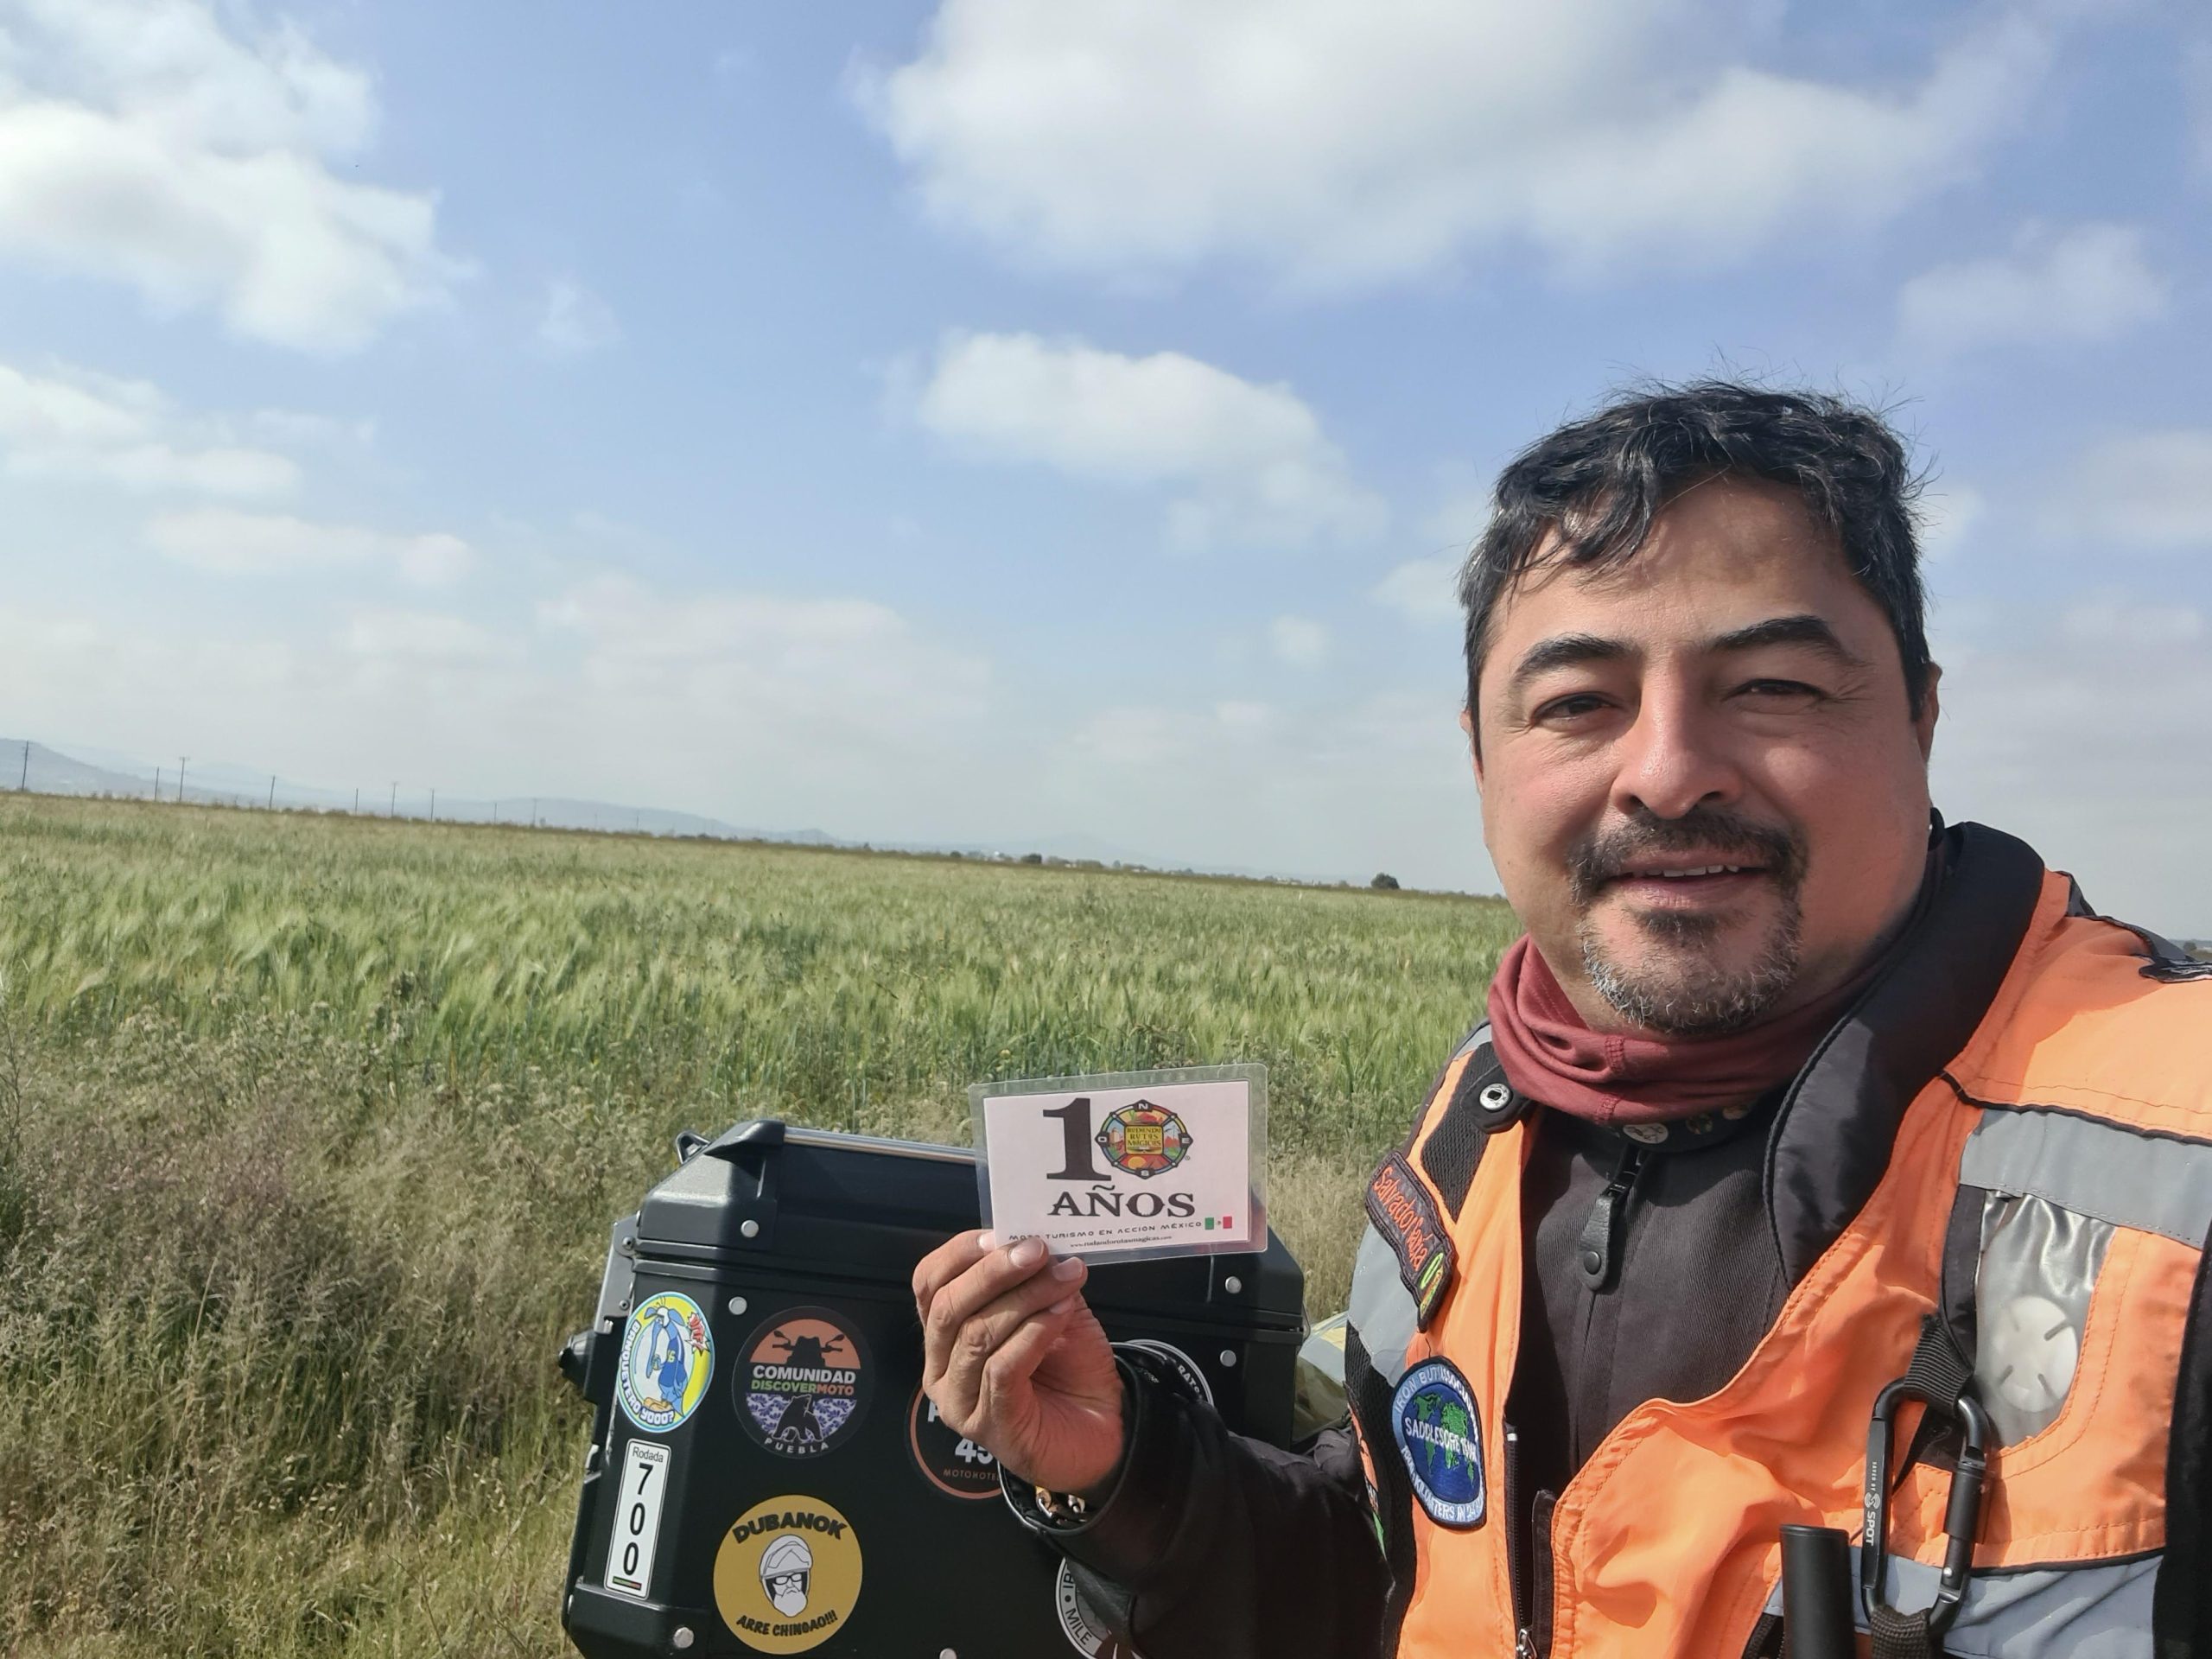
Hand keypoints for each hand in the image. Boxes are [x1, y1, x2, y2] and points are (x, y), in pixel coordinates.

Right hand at [913, 1230, 1123, 1495]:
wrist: (1104, 1430)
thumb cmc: (1070, 1368)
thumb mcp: (1051, 1308)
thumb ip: (1035, 1279)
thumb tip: (1033, 1238)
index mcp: (944, 1335)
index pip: (929, 1284)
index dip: (960, 1253)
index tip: (1002, 1233)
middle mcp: (939, 1369)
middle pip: (947, 1308)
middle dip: (994, 1272)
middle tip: (1039, 1250)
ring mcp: (960, 1402)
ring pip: (976, 1335)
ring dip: (1025, 1298)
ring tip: (1065, 1278)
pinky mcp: (989, 1427)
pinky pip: (1002, 1368)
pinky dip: (1034, 1333)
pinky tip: (1060, 1314)